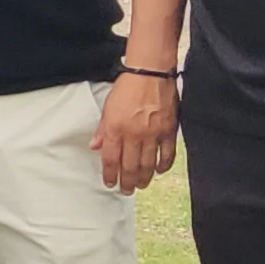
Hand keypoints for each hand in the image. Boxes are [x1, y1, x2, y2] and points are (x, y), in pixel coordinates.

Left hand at [93, 72, 178, 191]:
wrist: (151, 73)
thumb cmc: (128, 87)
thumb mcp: (108, 107)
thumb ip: (103, 130)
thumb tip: (96, 147)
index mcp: (116, 129)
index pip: (111, 159)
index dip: (110, 175)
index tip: (110, 184)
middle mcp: (134, 134)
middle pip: (130, 166)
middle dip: (127, 182)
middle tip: (126, 190)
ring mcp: (153, 134)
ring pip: (148, 164)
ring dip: (144, 178)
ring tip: (141, 185)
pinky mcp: (169, 130)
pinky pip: (167, 154)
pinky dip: (163, 165)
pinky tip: (159, 171)